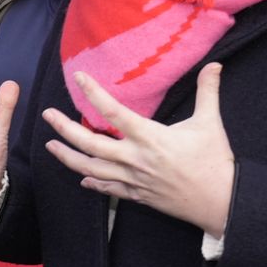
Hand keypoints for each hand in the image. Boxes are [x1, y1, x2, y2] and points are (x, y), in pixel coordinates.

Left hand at [47, 65, 235, 237]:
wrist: (220, 201)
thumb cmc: (214, 161)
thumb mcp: (211, 122)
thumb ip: (208, 91)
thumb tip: (215, 64)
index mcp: (150, 137)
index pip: (114, 112)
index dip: (94, 93)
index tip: (79, 78)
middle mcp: (135, 159)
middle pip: (90, 144)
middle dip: (65, 129)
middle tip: (47, 115)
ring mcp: (133, 179)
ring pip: (91, 169)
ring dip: (68, 157)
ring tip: (51, 145)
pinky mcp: (137, 196)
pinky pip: (108, 189)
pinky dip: (92, 182)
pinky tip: (82, 177)